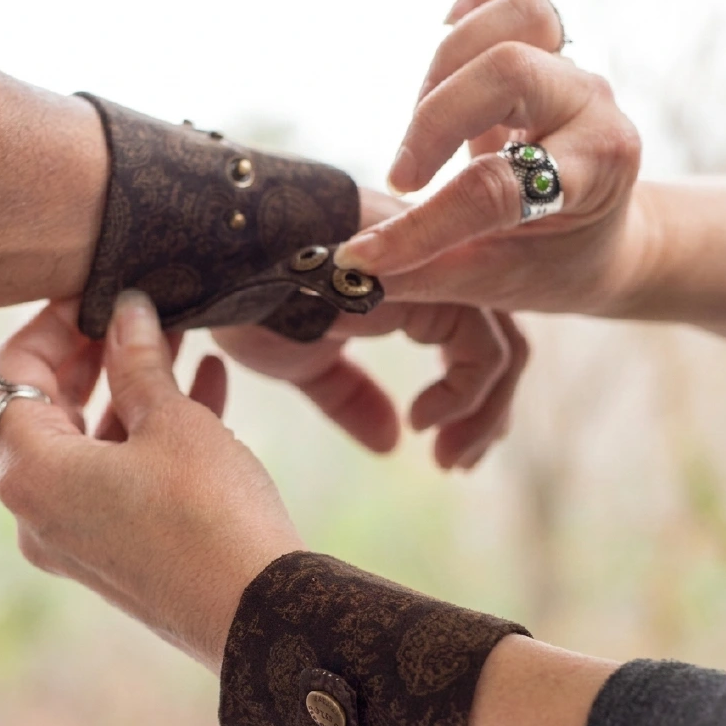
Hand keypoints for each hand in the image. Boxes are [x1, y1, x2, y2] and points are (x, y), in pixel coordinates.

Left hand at [0, 294, 303, 673]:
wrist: (261, 613)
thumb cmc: (209, 511)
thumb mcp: (172, 422)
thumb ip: (138, 362)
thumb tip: (127, 311)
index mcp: (30, 472)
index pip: (12, 374)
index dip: (55, 325)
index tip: (99, 295)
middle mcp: (37, 510)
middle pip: (49, 409)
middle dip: (98, 356)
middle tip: (139, 315)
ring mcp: (75, 538)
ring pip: (93, 442)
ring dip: (134, 391)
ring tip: (180, 342)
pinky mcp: (117, 553)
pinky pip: (121, 478)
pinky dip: (151, 436)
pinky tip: (207, 391)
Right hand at [214, 302, 526, 470]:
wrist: (223, 262)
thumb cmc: (252, 298)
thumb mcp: (305, 361)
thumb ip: (349, 396)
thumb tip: (390, 443)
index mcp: (407, 282)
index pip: (467, 338)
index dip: (467, 397)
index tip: (445, 446)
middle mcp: (434, 272)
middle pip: (497, 342)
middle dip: (487, 411)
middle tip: (458, 463)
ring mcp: (441, 271)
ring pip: (502, 347)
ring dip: (483, 416)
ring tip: (448, 460)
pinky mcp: (438, 280)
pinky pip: (482, 347)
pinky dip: (463, 395)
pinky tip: (420, 422)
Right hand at [334, 0, 648, 318]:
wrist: (597, 233)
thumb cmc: (549, 260)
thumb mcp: (493, 281)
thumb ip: (424, 272)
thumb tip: (353, 265)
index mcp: (594, 175)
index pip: (495, 189)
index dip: (422, 224)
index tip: (366, 252)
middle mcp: (591, 110)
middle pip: (508, 70)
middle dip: (434, 123)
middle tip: (402, 180)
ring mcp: (570, 71)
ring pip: (518, 17)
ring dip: (447, 68)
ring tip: (424, 125)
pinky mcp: (547, 50)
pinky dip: (471, 12)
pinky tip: (445, 54)